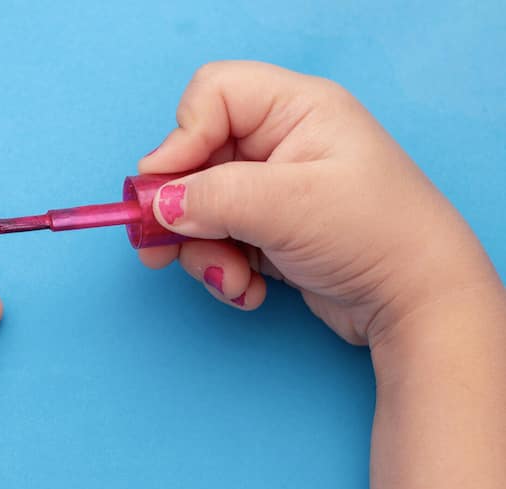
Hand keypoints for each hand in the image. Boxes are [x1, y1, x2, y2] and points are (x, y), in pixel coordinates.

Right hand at [136, 61, 499, 345]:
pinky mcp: (267, 230)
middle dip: (181, 211)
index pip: (212, 96)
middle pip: (195, 158)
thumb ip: (213, 199)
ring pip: (198, 206)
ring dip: (203, 251)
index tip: (162, 190)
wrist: (419, 304)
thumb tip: (157, 205)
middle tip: (161, 250)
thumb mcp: (288, 207)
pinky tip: (248, 290)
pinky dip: (223, 268)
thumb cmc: (375, 235)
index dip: (181, 138)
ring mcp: (272, 188)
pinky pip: (217, 240)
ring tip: (232, 280)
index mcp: (295, 110)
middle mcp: (280, 142)